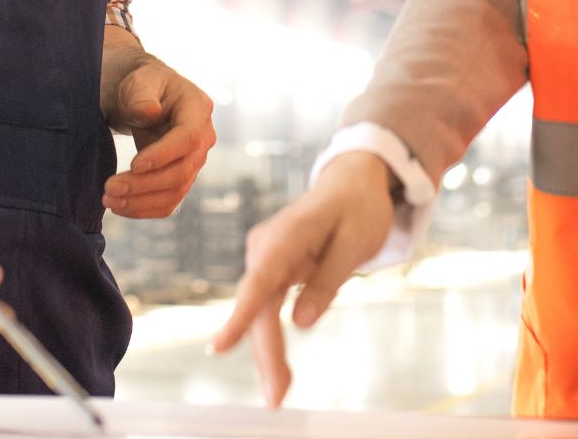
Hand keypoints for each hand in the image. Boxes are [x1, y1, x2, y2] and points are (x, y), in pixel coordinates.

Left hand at [102, 54, 215, 218]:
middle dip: (144, 184)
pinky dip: (145, 209)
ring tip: (108, 200)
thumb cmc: (142, 85)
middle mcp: (204, 137)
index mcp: (198, 108)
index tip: (133, 165)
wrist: (143, 98)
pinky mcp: (182, 177)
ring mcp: (195, 160)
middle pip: (181, 171)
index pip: (188, 137)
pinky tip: (120, 207)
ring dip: (141, 201)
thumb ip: (142, 94)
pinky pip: (169, 201)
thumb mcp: (139, 81)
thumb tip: (149, 111)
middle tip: (109, 188)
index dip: (164, 154)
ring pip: (175, 191)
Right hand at [207, 151, 397, 407]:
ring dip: (268, 352)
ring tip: (278, 392)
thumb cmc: (358, 208)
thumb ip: (328, 281)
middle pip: (259, 307)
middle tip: (277, 396)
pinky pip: (266, 308)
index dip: (239, 317)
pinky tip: (278, 368)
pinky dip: (272, 338)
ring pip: (260, 312)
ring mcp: (265, 258)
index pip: (259, 283)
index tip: (219, 347)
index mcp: (286, 236)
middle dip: (266, 353)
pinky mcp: (271, 269)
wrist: (352, 182)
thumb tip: (300, 322)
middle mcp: (265, 247)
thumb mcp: (356, 242)